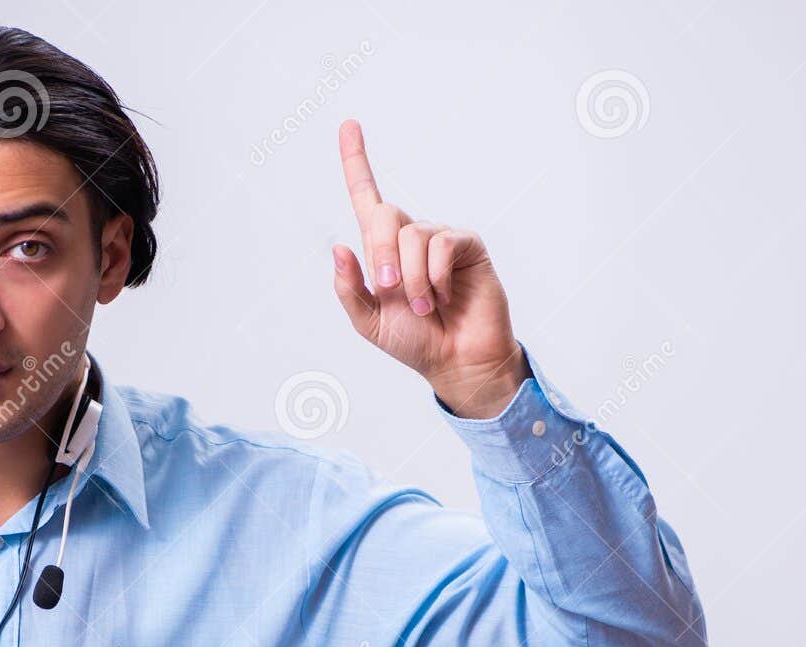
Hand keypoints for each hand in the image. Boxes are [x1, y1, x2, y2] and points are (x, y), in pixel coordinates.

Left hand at [332, 119, 529, 418]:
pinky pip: (442, 245)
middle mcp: (410, 237)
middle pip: (384, 214)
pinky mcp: (467, 246)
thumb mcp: (369, 322)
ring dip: (412, 278)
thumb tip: (339, 247)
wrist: (455, 361)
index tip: (348, 125)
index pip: (366, 197)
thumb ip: (350, 289)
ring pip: (412, 235)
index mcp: (382, 250)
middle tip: (390, 288)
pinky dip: (435, 276)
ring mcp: (440, 238)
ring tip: (424, 306)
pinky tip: (443, 296)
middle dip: (382, 254)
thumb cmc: (414, 341)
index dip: (356, 162)